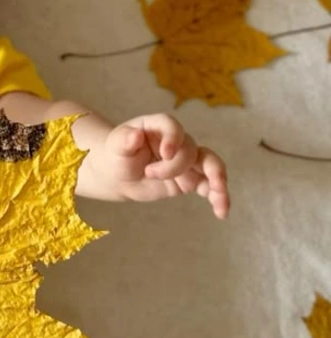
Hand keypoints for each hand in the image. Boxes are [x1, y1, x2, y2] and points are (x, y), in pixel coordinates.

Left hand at [102, 114, 229, 218]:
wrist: (120, 175)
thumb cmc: (118, 155)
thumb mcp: (116, 146)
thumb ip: (124, 139)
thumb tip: (134, 135)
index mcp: (159, 127)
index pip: (172, 127)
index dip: (173, 138)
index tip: (166, 153)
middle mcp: (177, 142)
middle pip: (189, 149)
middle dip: (174, 166)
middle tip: (150, 174)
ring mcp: (187, 161)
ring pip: (210, 164)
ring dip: (217, 178)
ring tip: (218, 194)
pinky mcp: (191, 179)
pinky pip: (209, 186)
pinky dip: (218, 197)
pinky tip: (221, 211)